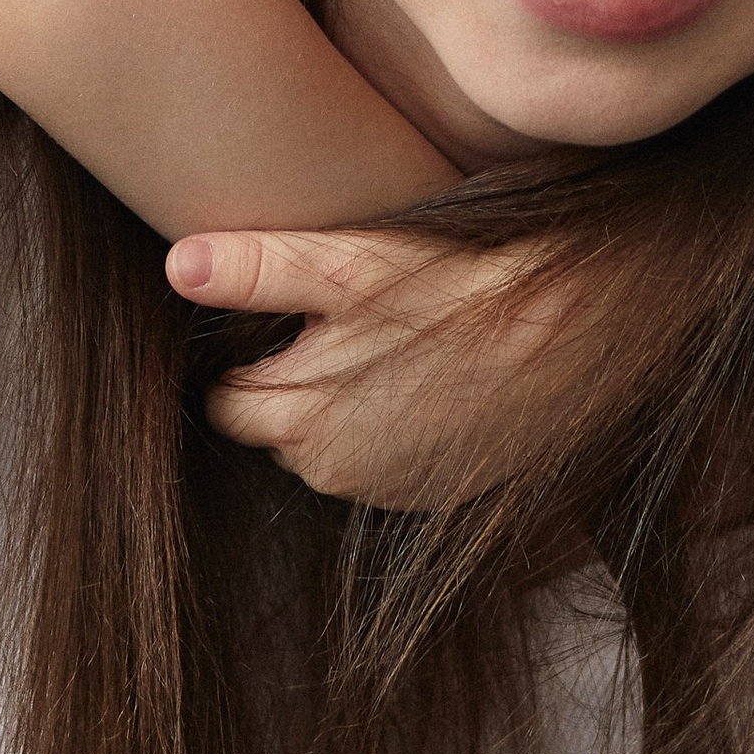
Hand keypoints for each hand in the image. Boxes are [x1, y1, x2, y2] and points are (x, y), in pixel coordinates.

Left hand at [171, 227, 571, 508]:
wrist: (579, 329)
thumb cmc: (462, 286)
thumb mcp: (354, 263)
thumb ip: (257, 269)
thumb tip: (175, 268)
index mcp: (298, 419)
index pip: (225, 401)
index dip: (245, 356)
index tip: (277, 320)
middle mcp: (336, 472)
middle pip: (272, 428)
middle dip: (287, 383)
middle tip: (333, 323)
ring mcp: (389, 488)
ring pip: (326, 447)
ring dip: (337, 407)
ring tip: (383, 343)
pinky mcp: (436, 491)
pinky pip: (381, 461)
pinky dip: (388, 428)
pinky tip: (423, 376)